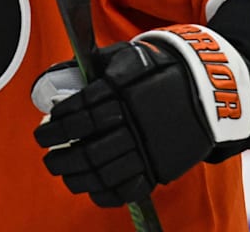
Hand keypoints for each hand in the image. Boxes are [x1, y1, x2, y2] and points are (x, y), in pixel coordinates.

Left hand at [32, 25, 249, 206]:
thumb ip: (88, 67)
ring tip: (61, 171)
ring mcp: (147, 147)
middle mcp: (131, 122)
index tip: (43, 131)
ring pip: (103, 171)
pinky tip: (89, 188)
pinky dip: (105, 193)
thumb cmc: (154, 70)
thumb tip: (50, 78)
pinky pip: (129, 187)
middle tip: (46, 153)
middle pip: (86, 148)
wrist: (205, 88)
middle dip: (59, 155)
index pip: (77, 115)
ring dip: (75, 175)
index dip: (56, 126)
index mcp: (118, 92)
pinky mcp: (160, 165)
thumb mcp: (121, 57)